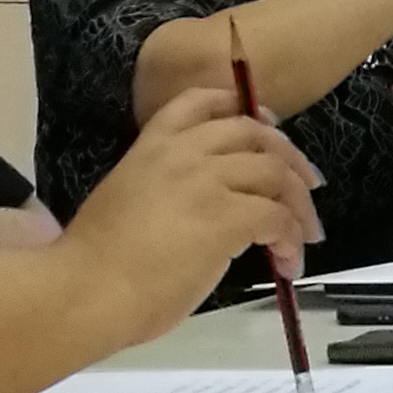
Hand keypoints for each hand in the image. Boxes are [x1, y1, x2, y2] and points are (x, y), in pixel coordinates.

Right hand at [57, 85, 321, 340]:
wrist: (86, 291)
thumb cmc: (97, 262)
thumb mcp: (132, 201)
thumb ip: (171, 190)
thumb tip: (210, 210)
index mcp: (152, 144)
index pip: (203, 101)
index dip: (244, 108)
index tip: (267, 125)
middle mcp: (183, 152)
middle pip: (254, 134)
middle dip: (289, 158)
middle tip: (307, 186)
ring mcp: (207, 181)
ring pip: (276, 173)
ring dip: (299, 205)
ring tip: (304, 235)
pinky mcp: (227, 216)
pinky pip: (278, 217)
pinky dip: (292, 239)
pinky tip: (288, 263)